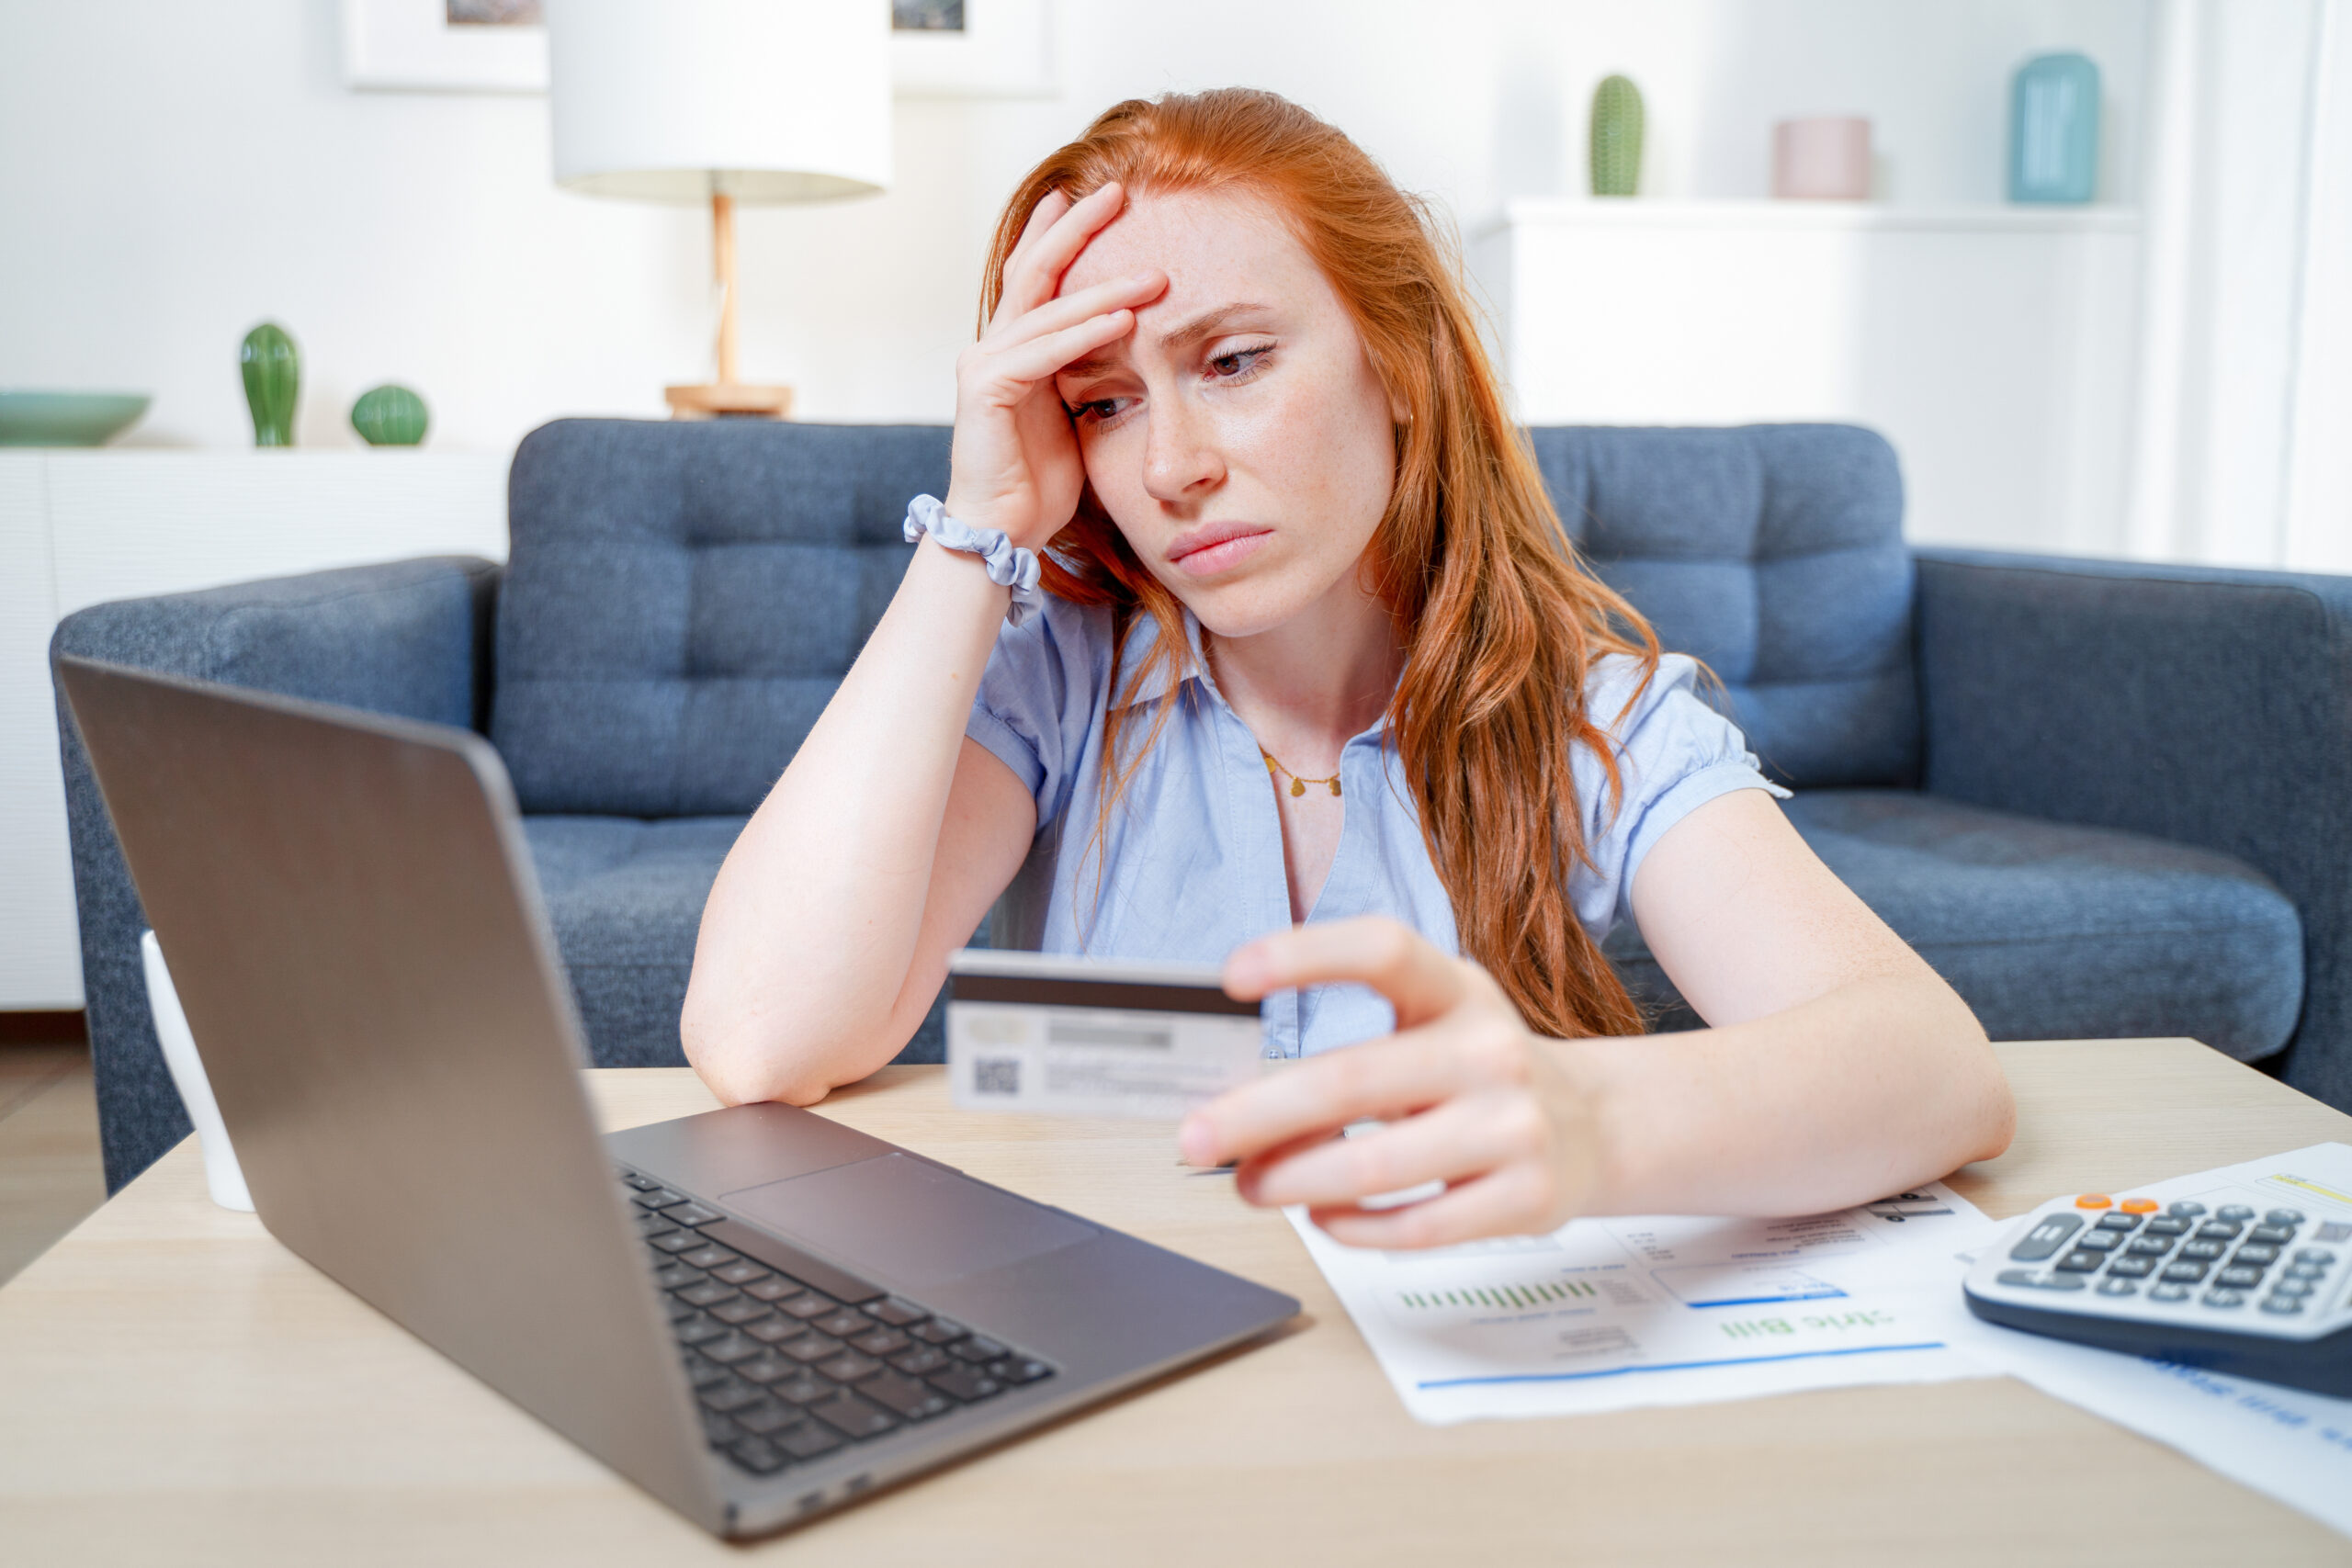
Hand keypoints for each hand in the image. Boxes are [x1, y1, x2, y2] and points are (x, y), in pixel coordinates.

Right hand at [944, 183, 1165, 549]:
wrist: (1000, 530)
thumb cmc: (1039, 481)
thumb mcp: (1074, 414)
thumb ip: (1089, 374)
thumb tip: (1132, 344)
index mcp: (1013, 346)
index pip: (1037, 273)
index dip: (1063, 231)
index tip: (1094, 193)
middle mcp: (992, 345)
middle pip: (1035, 269)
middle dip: (1077, 227)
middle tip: (1117, 190)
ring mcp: (984, 365)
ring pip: (1047, 310)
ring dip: (1104, 289)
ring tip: (1154, 274)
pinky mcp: (985, 392)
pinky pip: (1042, 354)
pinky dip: (1084, 335)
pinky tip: (1123, 321)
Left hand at [1177, 917, 1610, 1248]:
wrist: (1596, 1125)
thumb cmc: (1479, 1070)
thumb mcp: (1434, 1023)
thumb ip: (1352, 1045)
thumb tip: (1236, 1097)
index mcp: (1456, 990)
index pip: (1382, 949)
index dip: (1307, 955)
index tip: (1233, 974)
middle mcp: (1489, 1050)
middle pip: (1354, 1078)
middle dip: (1260, 1114)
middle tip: (1198, 1137)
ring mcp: (1514, 1126)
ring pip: (1377, 1165)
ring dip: (1294, 1181)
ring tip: (1250, 1185)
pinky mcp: (1526, 1197)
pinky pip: (1416, 1226)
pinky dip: (1351, 1225)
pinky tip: (1321, 1215)